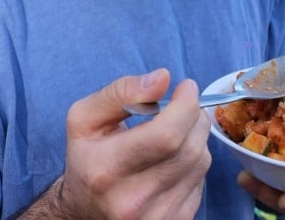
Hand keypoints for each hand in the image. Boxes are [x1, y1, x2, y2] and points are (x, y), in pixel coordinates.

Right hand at [51, 69, 211, 219]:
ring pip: (201, 164)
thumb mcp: (85, 118)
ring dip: (196, 138)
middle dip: (195, 117)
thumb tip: (162, 78)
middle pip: (189, 149)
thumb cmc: (86, 159)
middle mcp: (131, 200)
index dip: (185, 105)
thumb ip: (121, 92)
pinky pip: (201, 183)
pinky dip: (194, 163)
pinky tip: (174, 159)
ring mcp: (155, 218)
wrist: (83, 211)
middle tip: (185, 105)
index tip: (186, 87)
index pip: (166, 135)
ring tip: (177, 131)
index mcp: (106, 169)